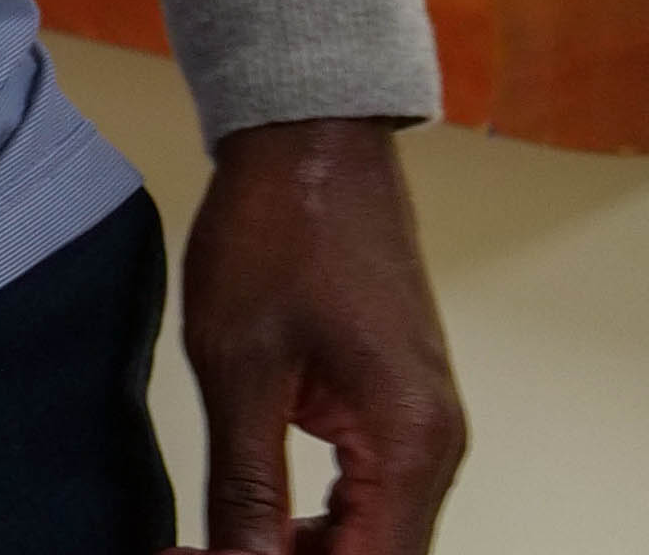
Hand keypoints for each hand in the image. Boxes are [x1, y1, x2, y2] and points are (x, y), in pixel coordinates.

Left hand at [179, 117, 464, 550]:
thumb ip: (245, 489)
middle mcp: (434, 446)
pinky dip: (313, 525)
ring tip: (214, 546)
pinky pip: (366, 499)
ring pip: (370, 539)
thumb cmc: (279, 224)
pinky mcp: (395, 405)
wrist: (310, 135)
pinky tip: (252, 520)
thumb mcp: (240, 365)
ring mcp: (419, 425)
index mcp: (410, 442)